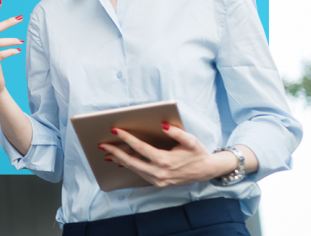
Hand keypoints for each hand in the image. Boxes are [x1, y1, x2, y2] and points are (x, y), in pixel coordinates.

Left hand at [100, 125, 237, 187]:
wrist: (207, 171)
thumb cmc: (197, 153)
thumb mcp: (190, 141)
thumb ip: (176, 133)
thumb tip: (162, 125)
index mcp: (165, 161)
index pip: (140, 148)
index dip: (126, 138)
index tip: (115, 131)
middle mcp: (159, 173)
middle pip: (131, 161)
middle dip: (115, 152)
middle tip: (103, 145)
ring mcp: (158, 180)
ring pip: (134, 169)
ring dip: (120, 161)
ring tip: (108, 153)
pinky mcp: (159, 184)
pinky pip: (140, 174)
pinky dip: (130, 167)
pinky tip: (121, 162)